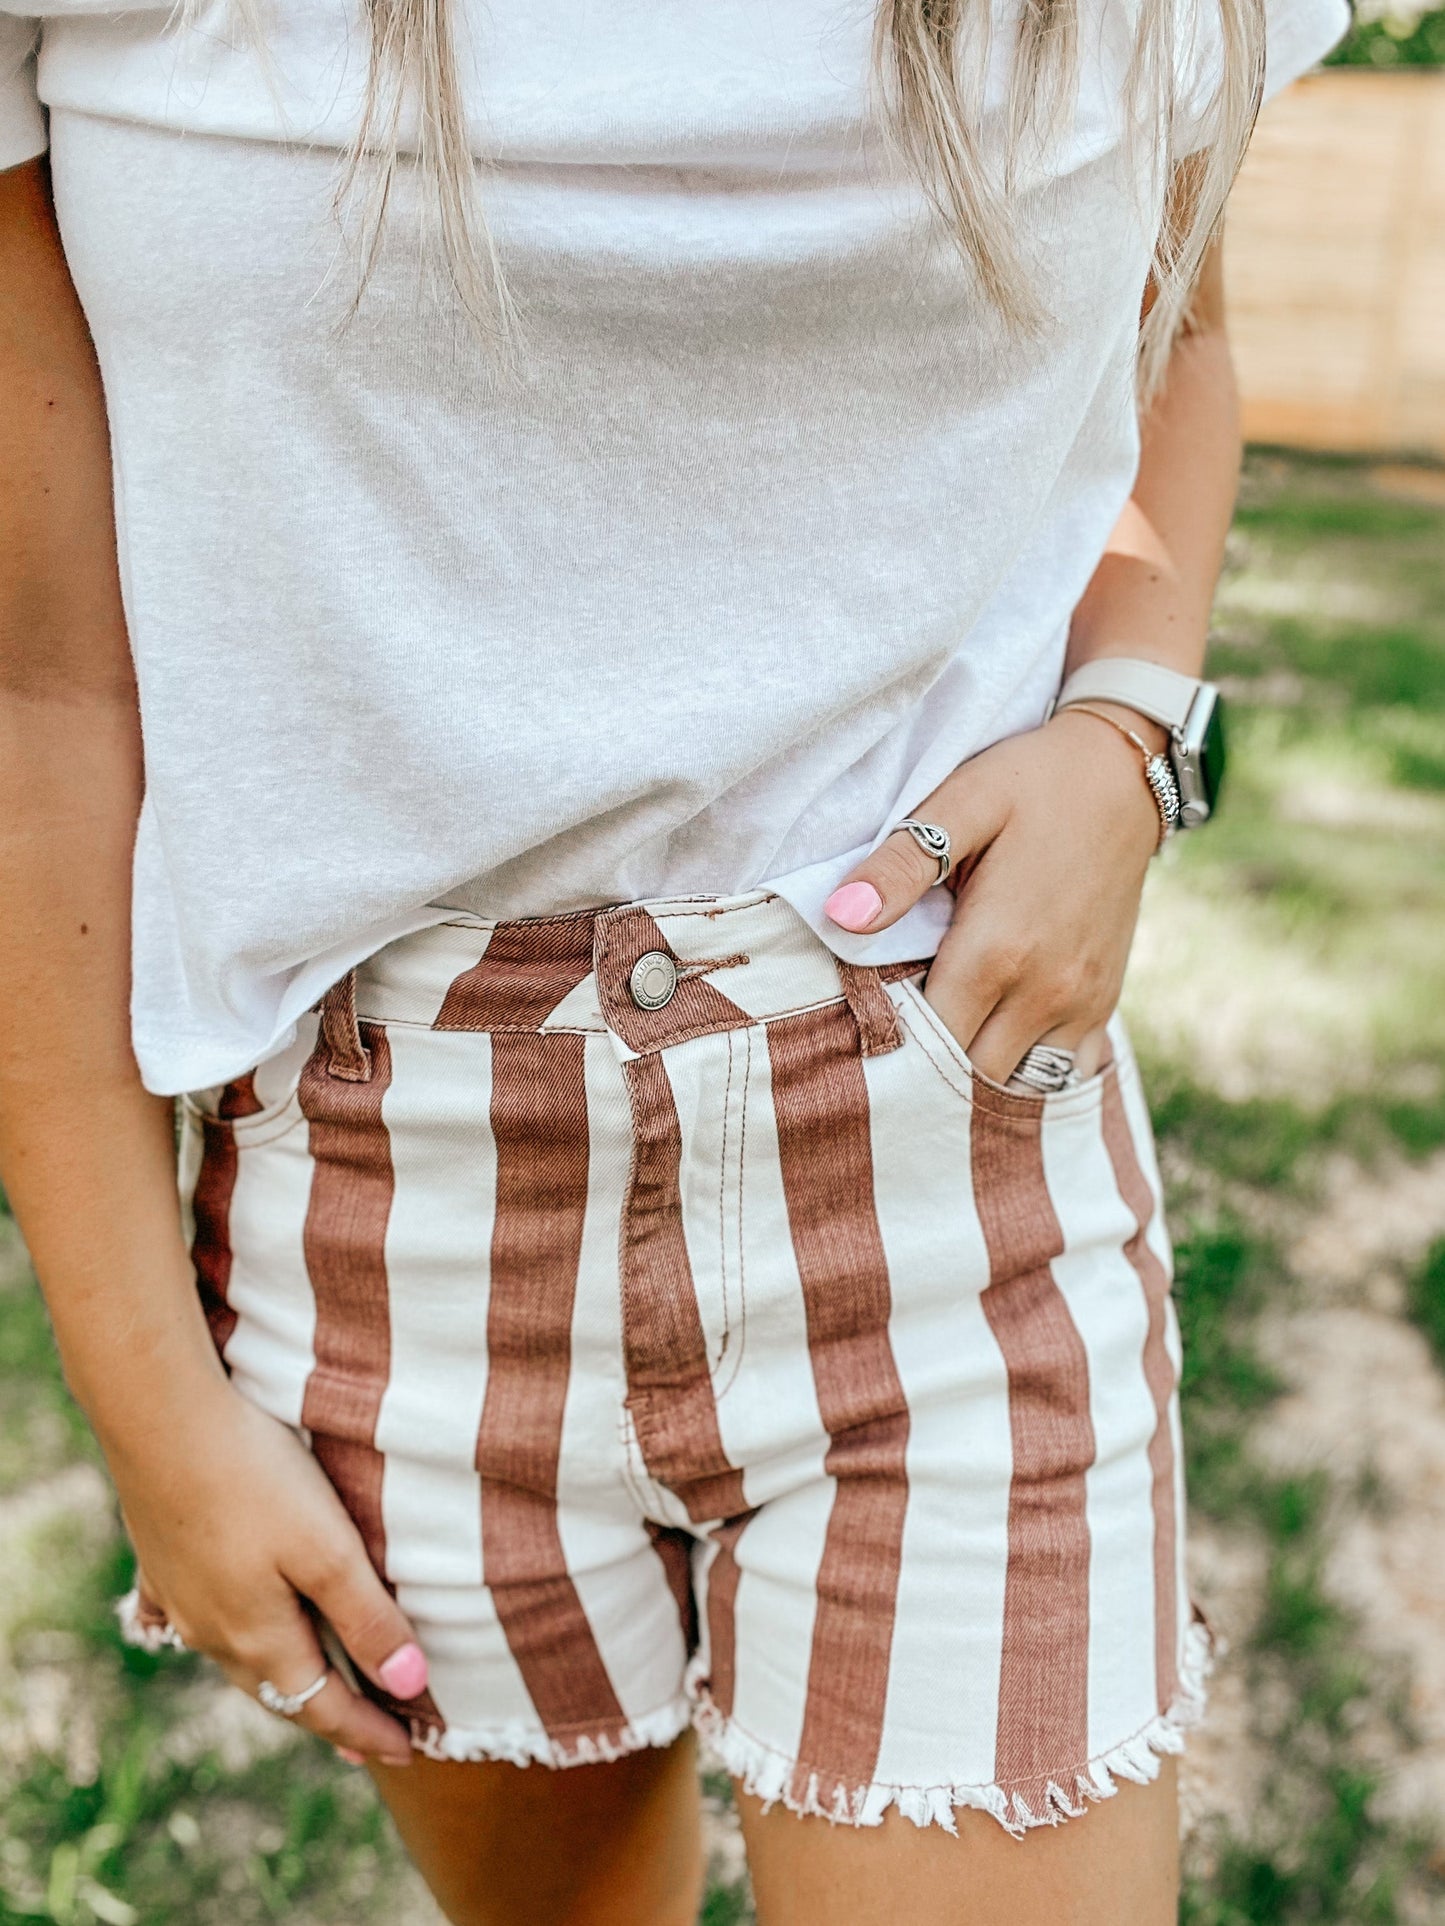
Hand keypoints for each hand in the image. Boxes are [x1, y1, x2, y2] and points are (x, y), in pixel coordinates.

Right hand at [109, 1380, 425, 1767]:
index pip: (323, 1708)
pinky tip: (219, 1631)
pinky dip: (228, 1635)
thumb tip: (409, 1685)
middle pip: (279, 1691)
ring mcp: (183, 1597)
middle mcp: (213, 1632)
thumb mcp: (328, 1550)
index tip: (409, 1750)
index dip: (369, 1730)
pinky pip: (198, 1618)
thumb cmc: (255, 1479)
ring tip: (307, 1690)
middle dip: (326, 1716)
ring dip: (281, 1679)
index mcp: (259, 1638)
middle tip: (365, 1739)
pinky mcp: (163, 1560)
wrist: (159, 1421)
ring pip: (240, 1657)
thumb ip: (368, 1618)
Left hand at [824, 706, 1163, 1086]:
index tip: (864, 1021)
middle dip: (929, 1062)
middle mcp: (1045, 991)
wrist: (1125, 775)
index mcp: (998, 949)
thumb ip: (901, 864)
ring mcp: (1083, 1003)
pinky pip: (1063, 1071)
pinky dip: (1027, 1066)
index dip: (891, 1040)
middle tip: (895, 1032)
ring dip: (977, 1070)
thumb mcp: (963, 802)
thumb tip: (841, 916)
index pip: (928, 1038)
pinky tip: (996, 1034)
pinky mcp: (1106, 1002)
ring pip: (1016, 1082)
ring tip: (943, 1034)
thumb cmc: (1033, 783)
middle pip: (969, 1073)